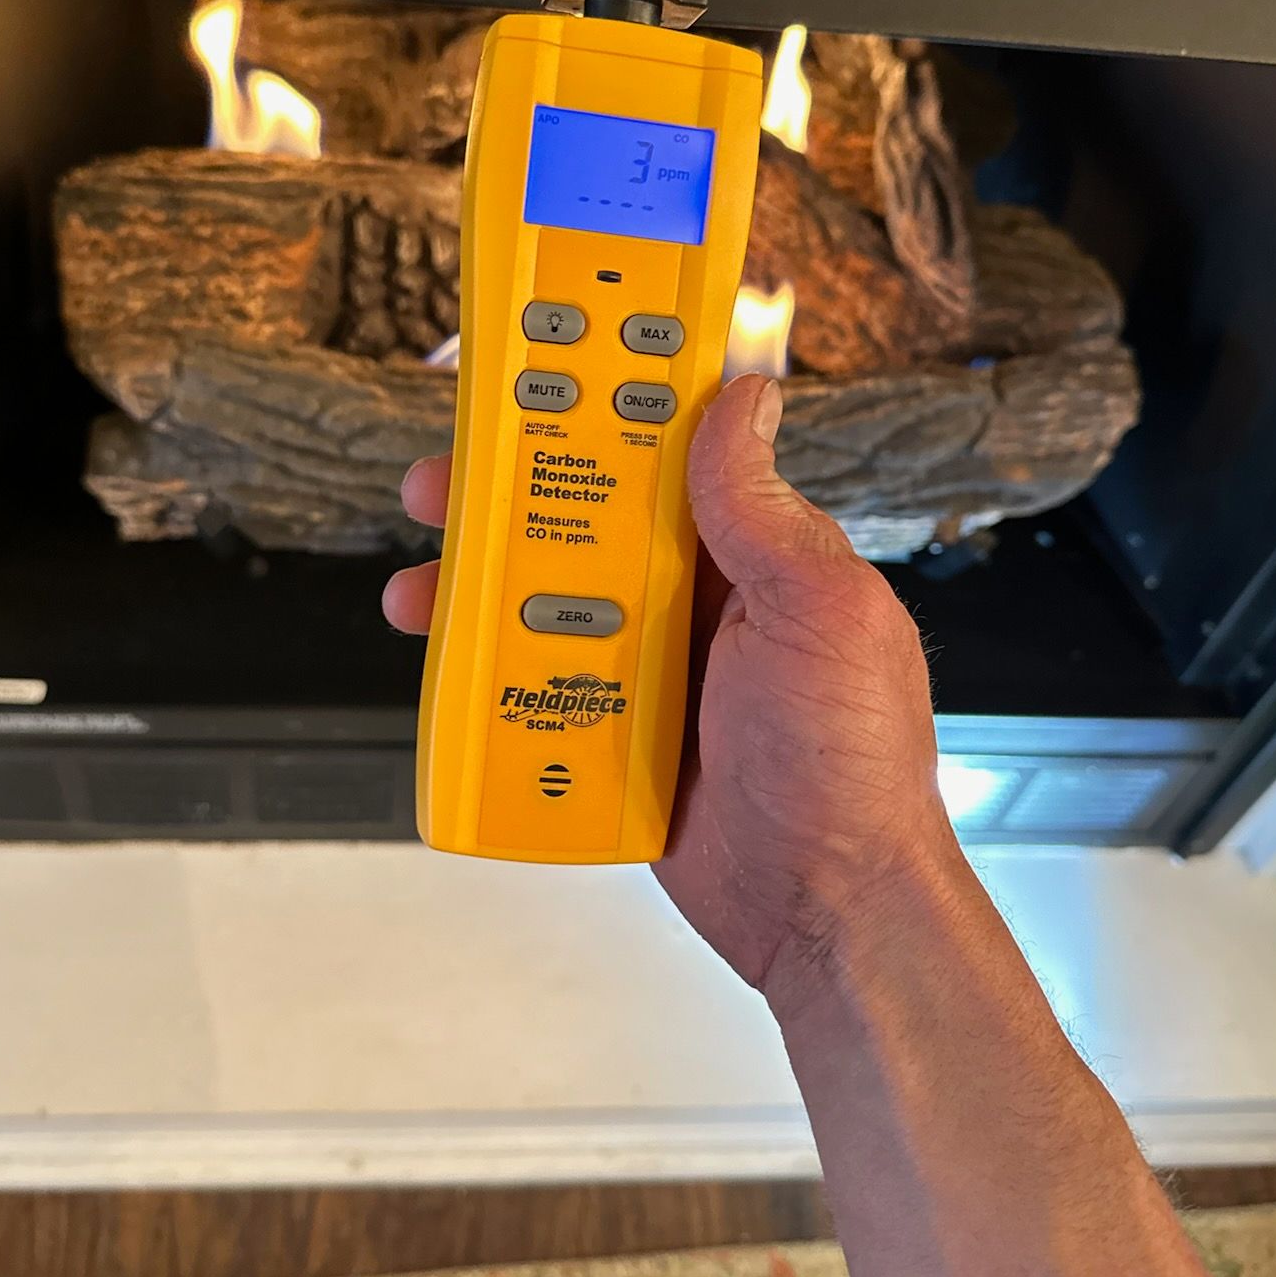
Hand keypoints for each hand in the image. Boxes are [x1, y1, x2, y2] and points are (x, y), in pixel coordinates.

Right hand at [383, 375, 954, 997]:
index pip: (669, 456)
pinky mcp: (612, 736)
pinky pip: (537, 689)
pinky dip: (486, 676)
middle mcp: (698, 603)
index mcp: (753, 555)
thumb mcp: (818, 613)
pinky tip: (448, 669)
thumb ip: (762, 511)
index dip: (606, 408)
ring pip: (544, 604)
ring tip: (423, 582)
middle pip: (583, 524)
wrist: (827, 910)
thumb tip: (740, 400)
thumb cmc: (852, 766)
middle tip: (444, 475)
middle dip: (508, 495)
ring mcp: (650, 670)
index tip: (543, 366)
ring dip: (478, 587)